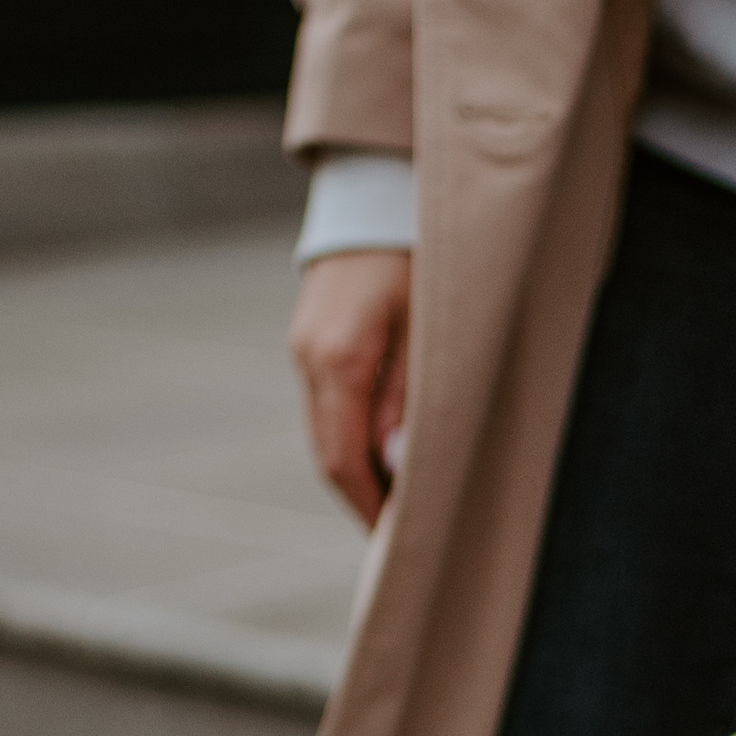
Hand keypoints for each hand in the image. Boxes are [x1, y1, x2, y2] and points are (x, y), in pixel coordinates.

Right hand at [291, 246, 411, 524]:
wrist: (377, 192)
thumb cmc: (420, 257)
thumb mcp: (430, 328)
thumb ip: (412, 400)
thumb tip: (396, 468)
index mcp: (340, 360)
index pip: (345, 461)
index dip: (371, 508)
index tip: (399, 543)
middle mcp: (310, 359)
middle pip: (331, 454)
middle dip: (366, 499)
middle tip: (404, 537)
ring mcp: (304, 349)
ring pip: (328, 433)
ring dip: (361, 471)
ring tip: (401, 503)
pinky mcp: (311, 341)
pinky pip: (330, 406)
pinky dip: (355, 438)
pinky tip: (386, 454)